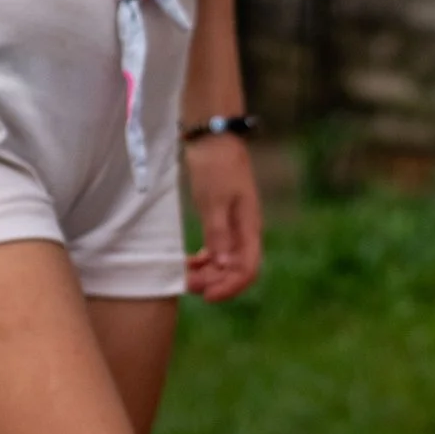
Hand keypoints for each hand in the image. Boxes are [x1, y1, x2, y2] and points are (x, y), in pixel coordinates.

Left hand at [182, 133, 262, 301]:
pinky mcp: (223, 220)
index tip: (206, 295)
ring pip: (226, 262)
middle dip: (214, 282)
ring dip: (208, 273)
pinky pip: (218, 250)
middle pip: (236, 270)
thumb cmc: (216, 167)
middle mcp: (246, 231)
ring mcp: (235, 226)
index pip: (248, 270)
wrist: (214, 138)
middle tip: (187, 286)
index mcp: (249, 227)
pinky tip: (189, 263)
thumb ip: (219, 233)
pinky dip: (205, 260)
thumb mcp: (215, 201)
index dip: (229, 287)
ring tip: (185, 276)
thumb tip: (225, 264)